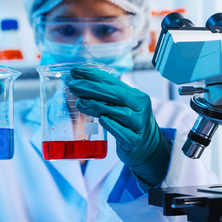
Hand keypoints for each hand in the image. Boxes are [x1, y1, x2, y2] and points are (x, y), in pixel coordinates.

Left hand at [68, 67, 171, 188]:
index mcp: (135, 96)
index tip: (75, 71)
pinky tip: (102, 119)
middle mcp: (140, 108)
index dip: (93, 75)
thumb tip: (80, 85)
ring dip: (97, 106)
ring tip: (79, 103)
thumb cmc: (131, 126)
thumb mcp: (124, 108)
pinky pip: (122, 132)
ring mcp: (139, 125)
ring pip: (118, 112)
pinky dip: (112, 125)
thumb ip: (107, 98)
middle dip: (91, 88)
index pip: (112, 82)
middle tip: (73, 85)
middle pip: (115, 94)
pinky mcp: (134, 141)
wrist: (149, 149)